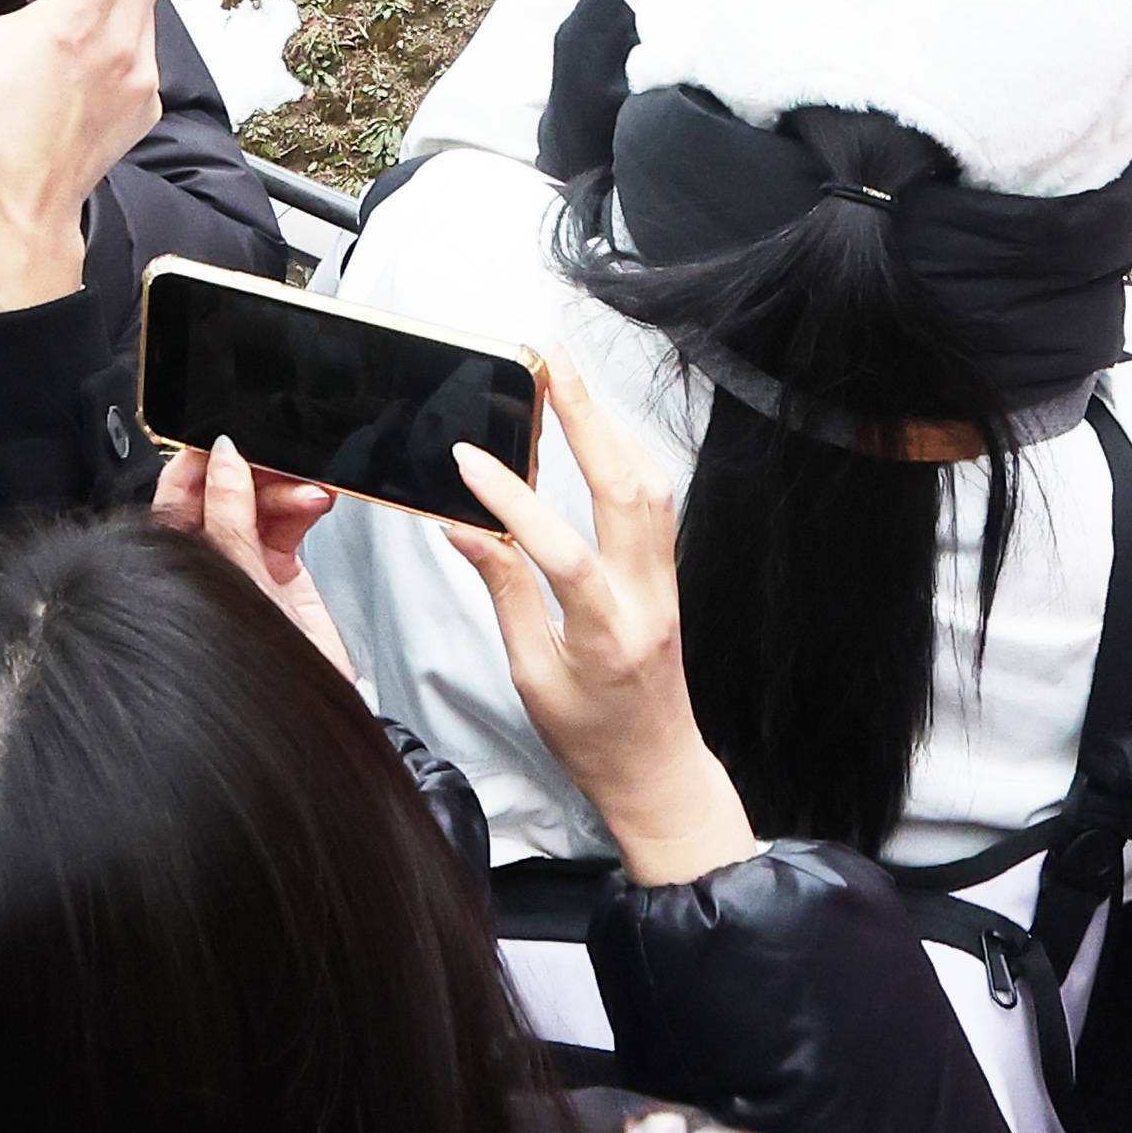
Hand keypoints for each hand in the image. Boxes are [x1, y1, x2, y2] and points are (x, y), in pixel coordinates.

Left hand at [158, 435, 351, 675]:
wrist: (305, 714)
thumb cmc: (250, 666)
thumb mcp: (238, 580)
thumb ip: (230, 516)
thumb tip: (223, 457)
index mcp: (173, 557)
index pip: (176, 494)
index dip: (197, 461)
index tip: (223, 437)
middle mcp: (204, 559)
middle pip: (221, 491)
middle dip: (250, 470)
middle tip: (275, 459)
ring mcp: (243, 564)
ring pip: (258, 501)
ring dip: (284, 487)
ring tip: (308, 491)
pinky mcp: (280, 572)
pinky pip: (287, 521)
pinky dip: (303, 505)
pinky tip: (316, 500)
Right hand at [449, 371, 759, 884]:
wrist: (657, 769)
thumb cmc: (591, 737)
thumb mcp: (531, 677)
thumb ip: (504, 594)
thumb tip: (464, 527)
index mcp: (606, 636)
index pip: (560, 552)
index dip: (512, 501)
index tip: (468, 460)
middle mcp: (646, 599)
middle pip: (628, 490)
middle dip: (588, 418)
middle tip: (551, 363)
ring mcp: (665, 584)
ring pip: (652, 487)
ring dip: (612, 428)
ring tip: (572, 384)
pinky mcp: (667, 577)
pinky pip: (656, 503)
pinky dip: (628, 457)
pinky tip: (600, 435)